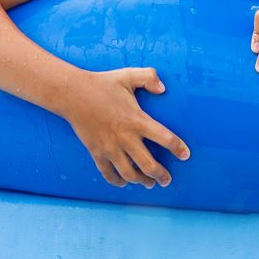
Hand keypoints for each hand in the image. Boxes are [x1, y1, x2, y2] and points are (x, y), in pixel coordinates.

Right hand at [62, 67, 189, 187]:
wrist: (72, 94)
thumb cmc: (103, 83)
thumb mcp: (129, 75)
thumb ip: (149, 77)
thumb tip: (163, 88)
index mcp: (137, 120)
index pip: (164, 138)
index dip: (178, 148)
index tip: (185, 155)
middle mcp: (125, 137)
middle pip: (148, 164)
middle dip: (161, 175)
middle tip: (167, 180)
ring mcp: (110, 147)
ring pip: (129, 173)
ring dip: (141, 181)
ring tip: (149, 183)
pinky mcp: (96, 152)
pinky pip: (108, 173)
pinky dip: (117, 181)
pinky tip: (124, 182)